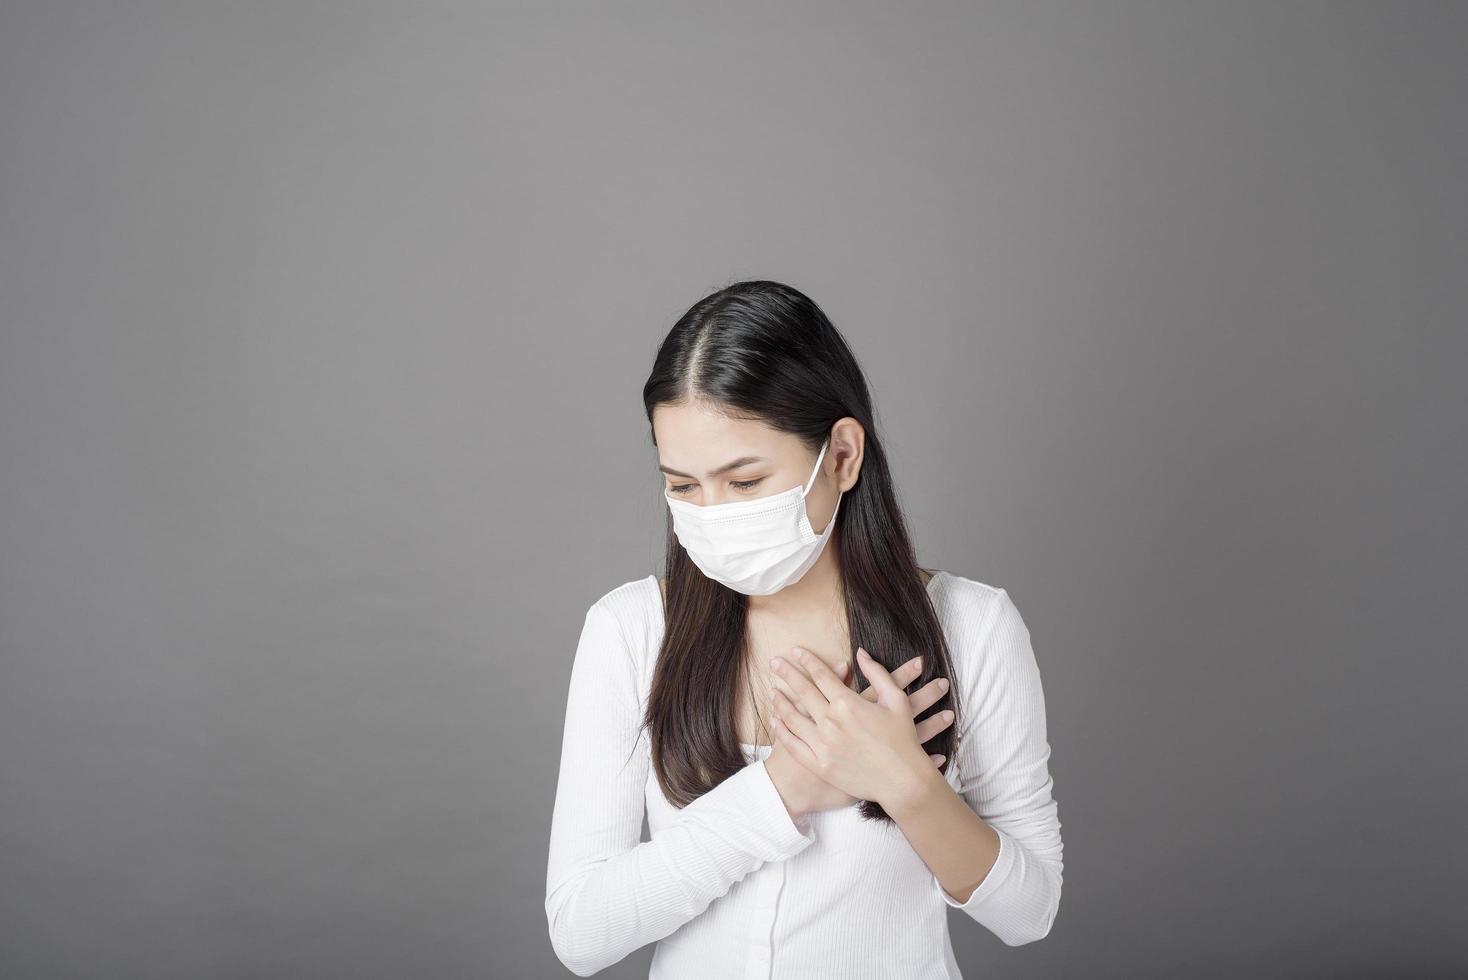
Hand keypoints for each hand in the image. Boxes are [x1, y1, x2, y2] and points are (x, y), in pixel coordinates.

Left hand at [765, 652, 952, 816]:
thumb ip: (877, 673)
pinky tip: (775, 721)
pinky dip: (781, 732)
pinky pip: (794, 745)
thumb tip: (860, 653)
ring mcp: (823, 745)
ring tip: (772, 690)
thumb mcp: (897, 700)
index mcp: (849, 704)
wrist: (903, 781)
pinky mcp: (819, 765)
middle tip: (775, 662)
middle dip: (787, 673)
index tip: (796, 651)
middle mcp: (831, 722)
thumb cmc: (903, 739)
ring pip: (793, 718)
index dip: (807, 661)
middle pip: (803, 691)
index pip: (821, 675)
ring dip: (780, 702)